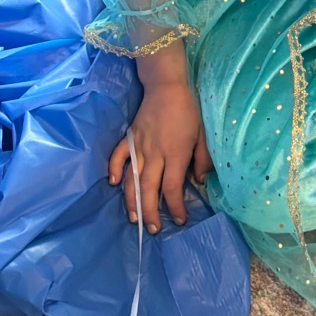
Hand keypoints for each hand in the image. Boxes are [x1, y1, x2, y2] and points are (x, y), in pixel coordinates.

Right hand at [107, 46, 210, 232]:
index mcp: (176, 154)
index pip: (173, 188)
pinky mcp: (129, 138)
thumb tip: (200, 181)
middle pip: (150, 190)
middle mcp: (156, 154)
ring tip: (133, 218)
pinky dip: (113, 170)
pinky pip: (117, 156)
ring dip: (131, 200)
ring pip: (132, 179)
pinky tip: (112, 184)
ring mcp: (140, 147)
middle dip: (150, 212)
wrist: (167, 86)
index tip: (180, 220)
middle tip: (152, 230)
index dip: (176, 207)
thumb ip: (202, 159)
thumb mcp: (203, 135)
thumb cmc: (188, 111)